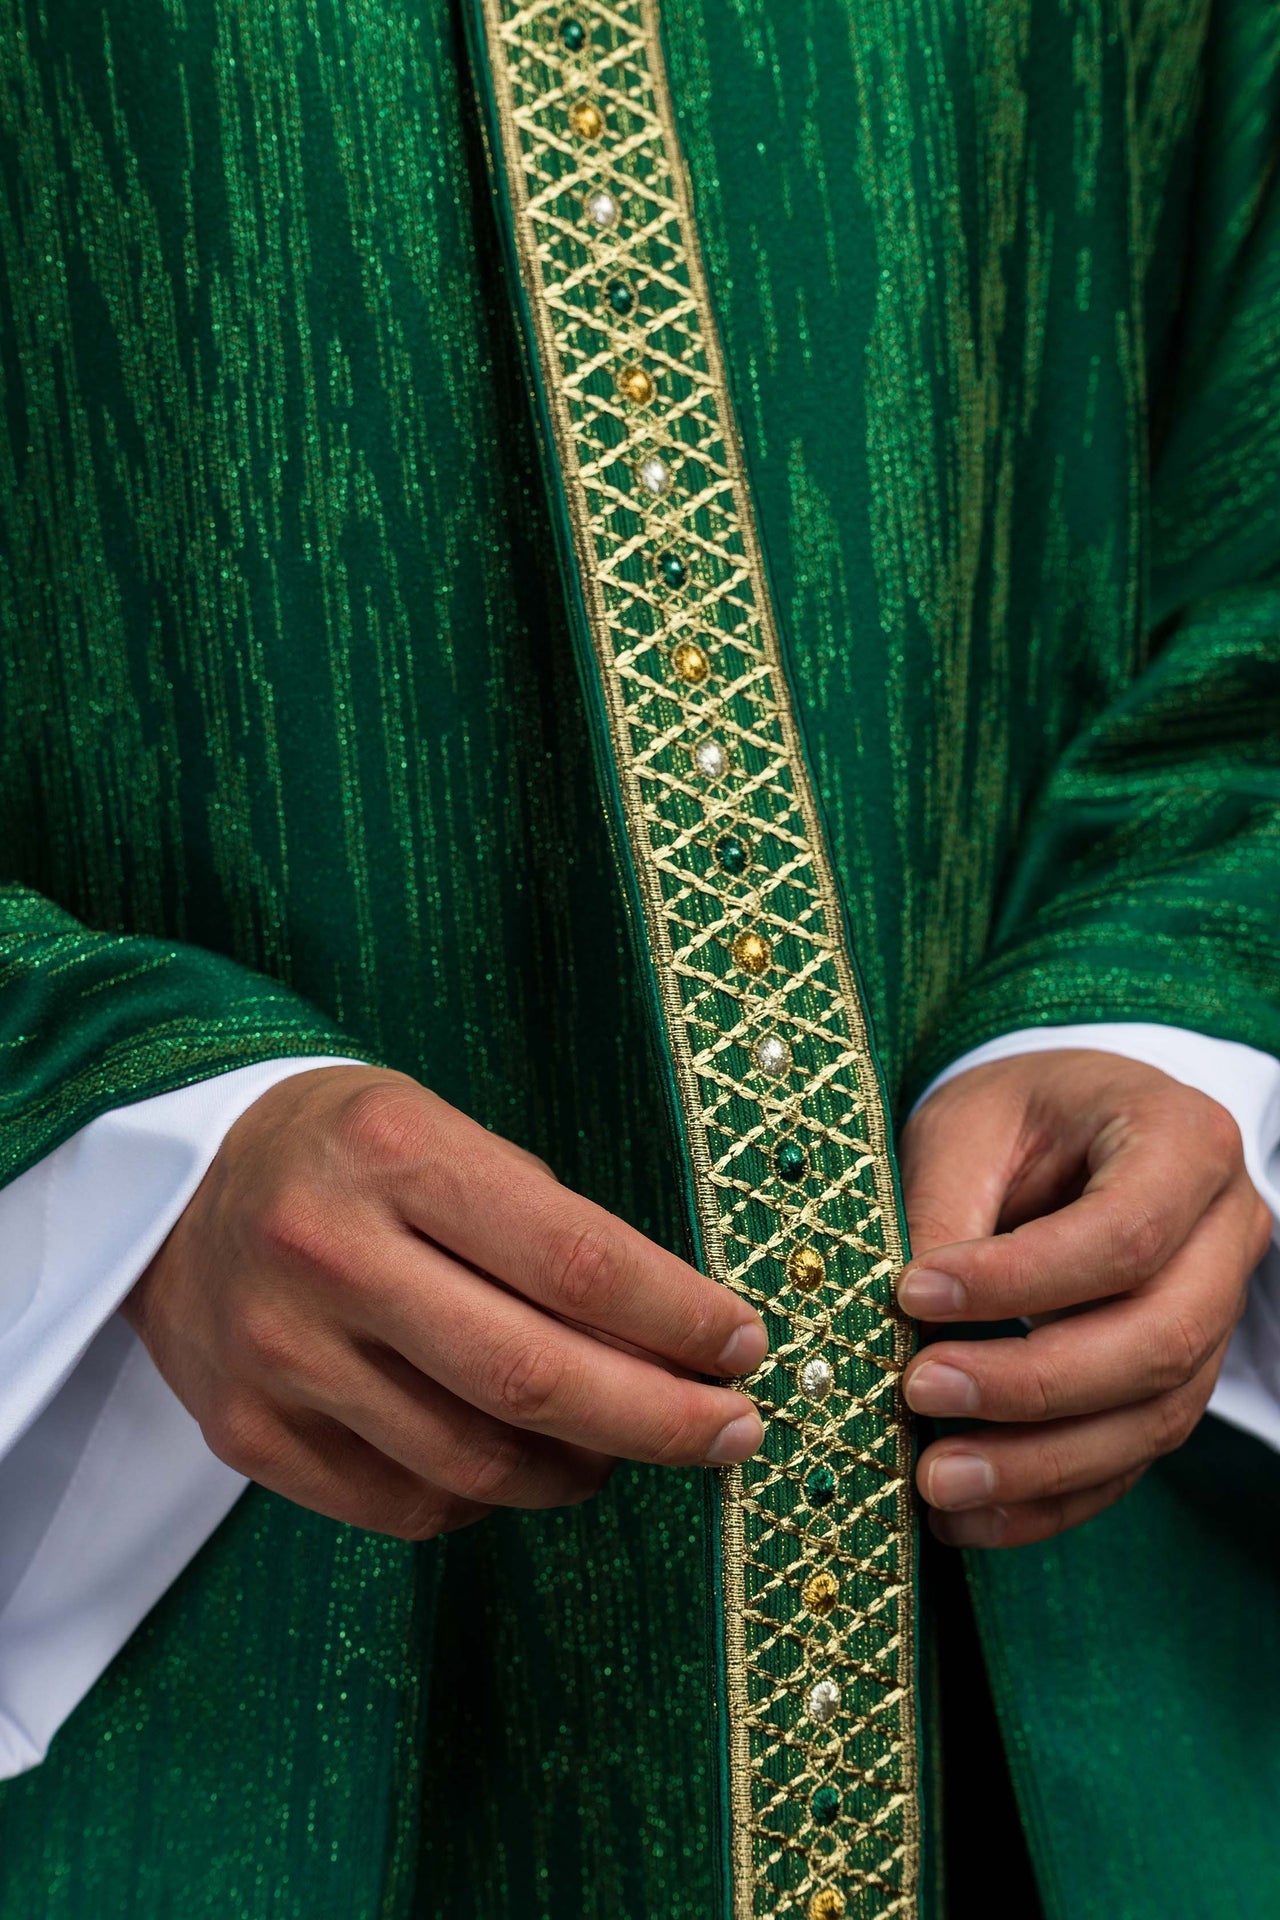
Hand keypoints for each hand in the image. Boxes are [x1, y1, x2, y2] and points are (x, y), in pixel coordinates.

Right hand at [123, 1066, 766, 1539]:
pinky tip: (522, 1462)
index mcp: (397, 1154)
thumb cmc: (350, 1151)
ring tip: (627, 1447)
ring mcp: (279, 1354)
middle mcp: (329, 1255)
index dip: (680, 1318)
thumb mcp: (448, 1134)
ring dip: (583, 1470)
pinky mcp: (247, 1433)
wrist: (177, 1183)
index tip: (747, 1347)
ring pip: (475, 1462)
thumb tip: (674, 1345)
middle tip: (735, 1430)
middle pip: (531, 1377)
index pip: (575, 1259)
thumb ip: (549, 1230)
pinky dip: (490, 1497)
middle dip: (661, 1420)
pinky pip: (406, 1506)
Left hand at [896, 1049, 1271, 1547]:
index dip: (1019, 1280)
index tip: (913, 1294)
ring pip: (1153, 1416)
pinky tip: (970, 1517)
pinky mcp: (1179, 1381)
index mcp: (1185, 1142)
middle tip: (919, 1393)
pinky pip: (1131, 1459)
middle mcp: (1225, 1233)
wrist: (1075, 1125)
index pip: (1122, 1234)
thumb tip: (904, 1320)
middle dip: (1032, 1385)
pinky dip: (1050, 1499)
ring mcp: (1217, 1316)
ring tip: (936, 1480)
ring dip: (1040, 1465)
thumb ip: (943, 1209)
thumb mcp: (970, 1124)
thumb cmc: (1020, 1115)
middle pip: (1158, 1339)